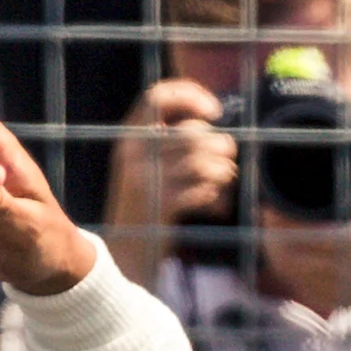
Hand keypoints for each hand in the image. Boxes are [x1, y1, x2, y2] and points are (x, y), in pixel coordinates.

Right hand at [99, 79, 234, 283]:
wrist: (123, 256)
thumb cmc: (146, 208)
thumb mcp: (147, 167)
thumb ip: (170, 141)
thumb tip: (210, 120)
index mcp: (127, 136)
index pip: (157, 96)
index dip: (190, 94)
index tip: (216, 110)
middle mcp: (131, 153)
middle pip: (191, 132)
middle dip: (219, 144)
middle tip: (228, 157)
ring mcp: (143, 179)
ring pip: (200, 160)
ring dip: (223, 169)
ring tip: (226, 178)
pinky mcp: (158, 205)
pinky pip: (200, 188)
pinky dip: (215, 193)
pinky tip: (214, 203)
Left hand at [255, 210, 350, 338]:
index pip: (305, 232)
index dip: (282, 220)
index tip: (271, 203)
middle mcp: (341, 269)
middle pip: (290, 253)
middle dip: (271, 233)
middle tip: (262, 213)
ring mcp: (334, 287)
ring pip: (290, 271)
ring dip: (273, 251)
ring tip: (266, 230)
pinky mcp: (330, 299)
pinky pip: (298, 284)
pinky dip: (285, 268)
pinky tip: (278, 254)